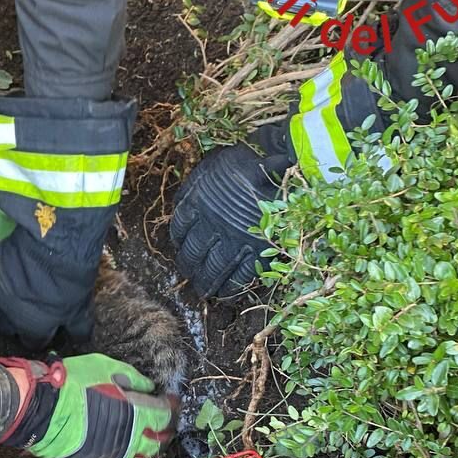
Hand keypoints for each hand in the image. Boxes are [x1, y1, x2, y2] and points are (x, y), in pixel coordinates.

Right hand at [0, 227, 96, 348]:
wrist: (53, 246)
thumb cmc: (70, 280)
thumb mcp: (81, 308)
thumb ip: (78, 327)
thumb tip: (80, 339)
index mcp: (32, 328)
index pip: (32, 342)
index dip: (39, 334)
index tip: (44, 325)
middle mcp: (8, 316)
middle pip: (4, 326)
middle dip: (14, 319)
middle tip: (25, 304)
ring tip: (8, 288)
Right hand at [0, 354, 176, 457]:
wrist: (42, 409)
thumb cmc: (73, 383)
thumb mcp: (106, 367)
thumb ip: (133, 378)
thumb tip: (149, 387)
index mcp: (136, 412)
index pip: (165, 414)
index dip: (170, 406)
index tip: (170, 400)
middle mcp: (131, 438)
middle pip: (158, 440)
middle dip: (165, 429)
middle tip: (164, 419)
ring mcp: (115, 456)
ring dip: (148, 446)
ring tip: (147, 435)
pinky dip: (129, 457)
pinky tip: (126, 447)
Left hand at [171, 143, 286, 296]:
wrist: (277, 169)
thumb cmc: (243, 164)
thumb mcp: (208, 170)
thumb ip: (193, 192)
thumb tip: (182, 211)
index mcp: (196, 204)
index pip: (179, 231)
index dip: (179, 244)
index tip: (181, 249)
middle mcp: (211, 225)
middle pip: (194, 254)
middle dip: (190, 268)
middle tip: (190, 277)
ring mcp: (234, 239)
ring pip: (214, 268)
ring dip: (207, 282)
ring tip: (205, 291)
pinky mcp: (257, 249)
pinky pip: (240, 275)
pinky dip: (232, 286)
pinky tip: (227, 292)